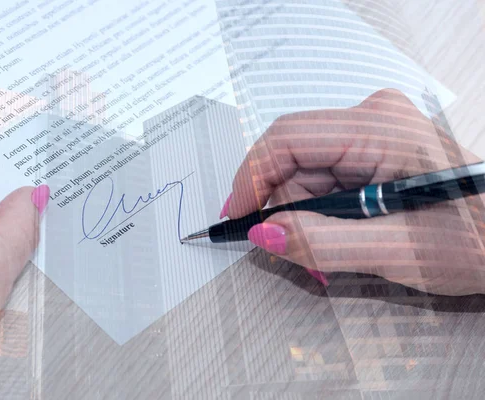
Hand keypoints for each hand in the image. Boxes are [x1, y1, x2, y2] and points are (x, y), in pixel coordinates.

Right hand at [224, 89, 484, 295]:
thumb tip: (264, 233)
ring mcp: (371, 132)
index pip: (289, 138)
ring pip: (304, 172)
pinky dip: (321, 211)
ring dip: (305, 216)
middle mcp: (372, 119)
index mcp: (381, 129)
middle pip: (293, 159)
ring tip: (332, 253)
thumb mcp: (396, 250)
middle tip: (299, 253)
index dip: (252, 177)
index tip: (237, 215)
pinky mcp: (371, 148)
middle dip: (286, 209)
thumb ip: (323, 243)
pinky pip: (323, 177)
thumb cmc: (479, 239)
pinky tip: (343, 235)